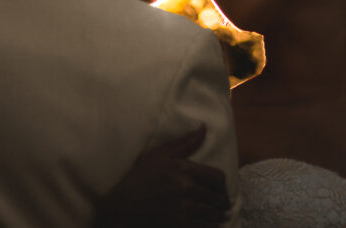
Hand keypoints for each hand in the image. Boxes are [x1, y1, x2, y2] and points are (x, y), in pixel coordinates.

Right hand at [94, 124, 230, 227]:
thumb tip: (204, 127)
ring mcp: (183, 210)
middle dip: (222, 202)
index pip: (217, 177)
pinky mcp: (179, 224)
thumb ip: (185, 143)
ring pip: (213, 214)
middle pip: (217, 198)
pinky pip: (203, 226)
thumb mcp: (159, 155)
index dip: (222, 185)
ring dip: (218, 215)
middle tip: (223, 204)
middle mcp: (186, 189)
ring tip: (219, 215)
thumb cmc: (140, 178)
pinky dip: (209, 225)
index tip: (221, 189)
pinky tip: (208, 224)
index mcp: (183, 169)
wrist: (122, 206)